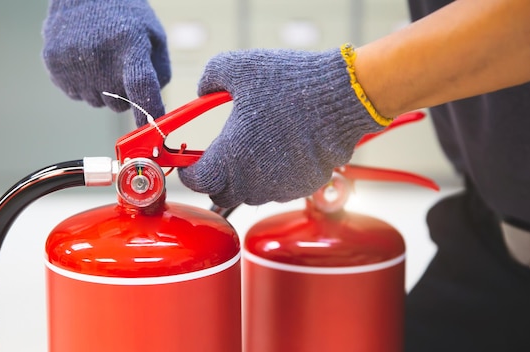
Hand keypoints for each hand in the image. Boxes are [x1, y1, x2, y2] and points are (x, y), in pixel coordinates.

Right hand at [42, 0, 170, 125]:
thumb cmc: (126, 17)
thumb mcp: (154, 38)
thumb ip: (159, 75)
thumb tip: (154, 112)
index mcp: (130, 44)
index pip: (141, 86)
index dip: (147, 111)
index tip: (151, 128)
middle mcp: (99, 54)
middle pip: (119, 104)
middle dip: (125, 95)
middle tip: (121, 67)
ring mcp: (73, 60)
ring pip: (97, 102)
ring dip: (103, 89)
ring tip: (101, 57)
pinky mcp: (53, 64)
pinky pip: (76, 94)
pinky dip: (83, 83)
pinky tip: (84, 59)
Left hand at [178, 48, 385, 207]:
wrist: (341, 97)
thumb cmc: (289, 84)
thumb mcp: (237, 67)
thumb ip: (209, 78)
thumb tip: (203, 89)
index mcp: (229, 157)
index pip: (195, 181)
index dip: (188, 170)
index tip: (189, 160)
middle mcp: (251, 181)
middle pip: (220, 194)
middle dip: (216, 178)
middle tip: (222, 153)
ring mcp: (279, 189)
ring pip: (251, 193)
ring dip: (246, 177)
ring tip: (257, 145)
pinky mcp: (303, 187)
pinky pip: (279, 188)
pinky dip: (274, 175)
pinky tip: (283, 149)